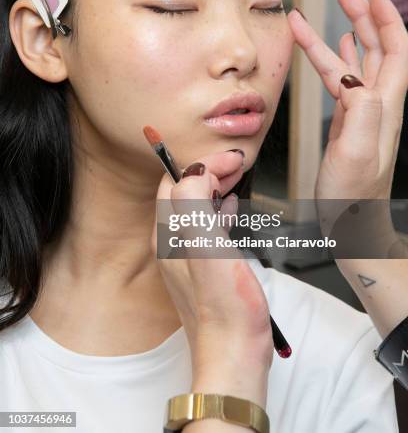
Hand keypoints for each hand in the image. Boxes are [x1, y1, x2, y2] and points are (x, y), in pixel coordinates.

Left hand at [151, 150, 272, 406]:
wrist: (233, 354)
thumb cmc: (224, 306)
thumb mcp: (207, 244)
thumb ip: (195, 201)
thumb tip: (196, 170)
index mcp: (167, 233)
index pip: (174, 179)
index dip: (203, 161)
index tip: (233, 157)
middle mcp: (171, 243)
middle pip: (183, 191)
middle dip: (209, 170)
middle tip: (238, 163)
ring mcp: (187, 257)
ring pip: (195, 207)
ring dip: (215, 187)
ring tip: (237, 177)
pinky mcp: (205, 269)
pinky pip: (207, 227)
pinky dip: (219, 209)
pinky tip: (232, 208)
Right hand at [288, 0, 407, 201]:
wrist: (350, 224)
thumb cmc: (352, 198)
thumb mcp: (355, 156)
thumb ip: (360, 114)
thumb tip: (353, 78)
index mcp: (384, 107)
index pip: (395, 52)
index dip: (386, 20)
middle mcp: (377, 105)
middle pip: (377, 49)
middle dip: (363, 16)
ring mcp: (363, 112)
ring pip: (356, 62)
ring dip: (343, 34)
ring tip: (326, 12)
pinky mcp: (348, 122)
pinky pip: (342, 80)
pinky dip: (335, 59)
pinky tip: (334, 49)